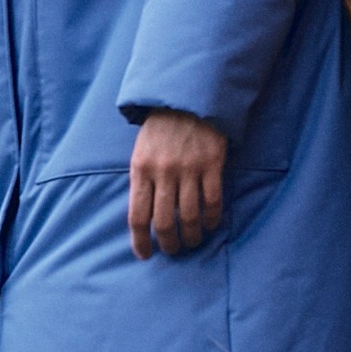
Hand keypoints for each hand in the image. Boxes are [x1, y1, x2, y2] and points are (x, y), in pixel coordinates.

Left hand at [128, 110, 227, 257]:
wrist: (187, 97)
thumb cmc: (160, 128)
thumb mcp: (141, 151)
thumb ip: (143, 181)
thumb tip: (144, 217)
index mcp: (141, 169)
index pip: (137, 215)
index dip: (140, 241)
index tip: (145, 255)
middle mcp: (163, 172)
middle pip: (165, 222)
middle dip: (169, 244)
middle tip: (173, 251)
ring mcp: (189, 169)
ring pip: (190, 216)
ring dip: (192, 236)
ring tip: (193, 242)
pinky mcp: (212, 164)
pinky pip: (213, 201)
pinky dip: (212, 219)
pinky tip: (211, 225)